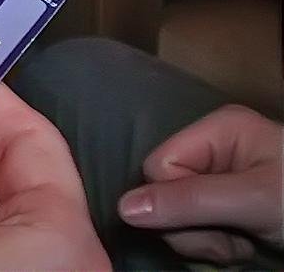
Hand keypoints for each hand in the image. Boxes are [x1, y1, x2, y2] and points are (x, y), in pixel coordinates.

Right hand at [119, 105, 282, 262]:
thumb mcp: (254, 200)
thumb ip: (189, 201)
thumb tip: (123, 208)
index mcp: (217, 130)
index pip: (157, 167)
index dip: (173, 201)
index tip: (214, 222)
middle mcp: (214, 149)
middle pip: (162, 193)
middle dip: (193, 226)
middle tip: (234, 238)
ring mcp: (220, 180)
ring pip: (174, 216)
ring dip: (206, 240)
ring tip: (244, 243)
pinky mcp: (227, 206)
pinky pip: (194, 228)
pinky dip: (216, 245)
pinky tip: (244, 246)